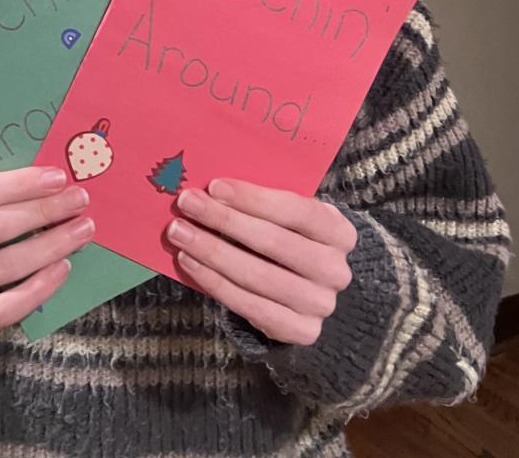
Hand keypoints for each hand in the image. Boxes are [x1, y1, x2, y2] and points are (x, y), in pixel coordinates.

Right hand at [0, 166, 92, 346]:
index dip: (19, 184)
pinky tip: (63, 268)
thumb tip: (48, 184)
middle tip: (78, 200)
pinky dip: (39, 287)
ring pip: (6, 265)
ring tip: (82, 229)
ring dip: (52, 245)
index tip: (57, 177)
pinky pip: (6, 307)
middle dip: (43, 211)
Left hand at [168, 180, 355, 345]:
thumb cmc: (293, 239)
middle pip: (273, 243)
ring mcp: (320, 305)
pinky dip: (214, 282)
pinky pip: (249, 306)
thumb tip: (213, 188)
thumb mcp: (292, 217)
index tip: (214, 186)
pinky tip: (189, 262)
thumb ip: (265, 203)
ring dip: (211, 252)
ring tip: (179, 233)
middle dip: (224, 220)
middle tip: (186, 204)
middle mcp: (335, 270)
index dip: (254, 199)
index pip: (296, 211)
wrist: (313, 291)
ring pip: (257, 276)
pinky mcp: (300, 332)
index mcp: (339, 232)